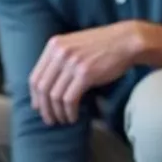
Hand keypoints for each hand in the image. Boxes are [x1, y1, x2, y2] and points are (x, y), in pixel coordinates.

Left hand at [29, 21, 147, 125]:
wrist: (126, 40)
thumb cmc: (102, 45)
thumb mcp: (74, 45)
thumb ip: (59, 59)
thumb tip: (46, 85)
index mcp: (54, 45)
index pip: (34, 76)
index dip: (35, 96)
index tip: (38, 107)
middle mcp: (60, 53)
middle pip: (42, 88)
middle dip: (44, 108)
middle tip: (49, 120)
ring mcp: (72, 63)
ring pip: (55, 96)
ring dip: (58, 113)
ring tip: (63, 120)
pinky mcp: (85, 74)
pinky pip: (70, 100)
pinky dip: (69, 112)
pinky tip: (73, 117)